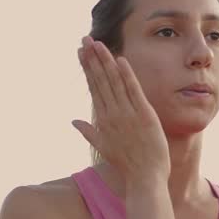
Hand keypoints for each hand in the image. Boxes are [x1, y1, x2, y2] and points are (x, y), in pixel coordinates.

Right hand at [72, 37, 168, 181]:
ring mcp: (127, 114)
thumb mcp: (104, 147)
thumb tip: (73, 121)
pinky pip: (133, 91)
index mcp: (103, 121)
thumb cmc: (127, 165)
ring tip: (97, 44)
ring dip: (105, 62)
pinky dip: (127, 75)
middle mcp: (112, 114)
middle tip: (85, 40)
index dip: (87, 69)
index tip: (80, 52)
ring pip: (114, 82)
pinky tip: (120, 60)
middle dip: (92, 59)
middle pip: (100, 81)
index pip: (93, 88)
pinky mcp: (144, 115)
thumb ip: (88, 132)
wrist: (145, 178)